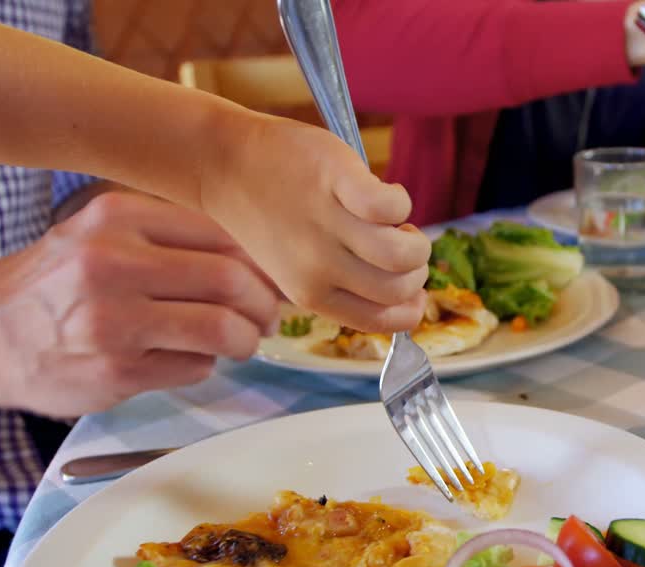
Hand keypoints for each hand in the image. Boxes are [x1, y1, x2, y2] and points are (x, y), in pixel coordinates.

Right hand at [0, 192, 279, 416]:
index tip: (275, 280)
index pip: (223, 234)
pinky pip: (195, 367)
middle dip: (265, 306)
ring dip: (245, 341)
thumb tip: (260, 260)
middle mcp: (115, 263)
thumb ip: (172, 239)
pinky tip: (187, 358)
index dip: (263, 263)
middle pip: (232, 282)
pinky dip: (206, 365)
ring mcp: (115, 321)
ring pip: (223, 330)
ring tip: (240, 342)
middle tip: (268, 318)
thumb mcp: (102, 235)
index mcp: (119, 218)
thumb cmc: (57, 283)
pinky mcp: (116, 371)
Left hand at [200, 113, 429, 333]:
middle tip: (404, 244)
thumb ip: (340, 281)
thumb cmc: (271, 213)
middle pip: (398, 288)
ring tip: (399, 223)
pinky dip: (400, 200)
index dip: (411, 307)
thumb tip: (406, 286)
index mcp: (311, 295)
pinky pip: (390, 206)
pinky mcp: (336, 181)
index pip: (382, 321)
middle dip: (417, 269)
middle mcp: (318, 268)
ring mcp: (326, 225)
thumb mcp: (297, 265)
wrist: (226, 166)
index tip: (413, 288)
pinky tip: (386, 192)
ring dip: (415, 238)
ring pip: (401, 254)